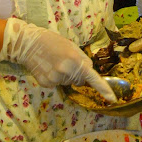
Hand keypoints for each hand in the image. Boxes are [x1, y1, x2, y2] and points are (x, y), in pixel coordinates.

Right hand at [0, 18, 115, 101]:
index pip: (92, 77)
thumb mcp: (72, 46)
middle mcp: (66, 72)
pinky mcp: (46, 84)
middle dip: (78, 74)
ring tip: (56, 63)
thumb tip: (89, 72)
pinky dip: (56, 78)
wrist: (29, 44)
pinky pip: (58, 84)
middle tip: (67, 61)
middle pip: (80, 81)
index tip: (112, 99)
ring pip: (69, 83)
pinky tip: (49, 68)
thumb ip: (83, 60)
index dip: (103, 89)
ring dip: (66, 75)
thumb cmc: (53, 41)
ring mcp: (55, 80)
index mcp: (75, 60)